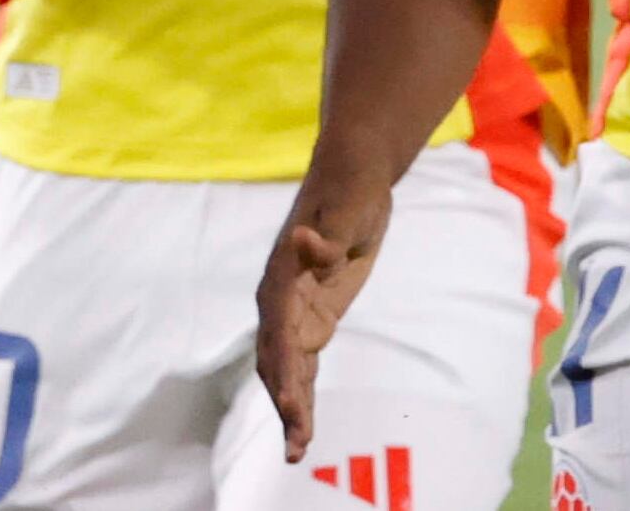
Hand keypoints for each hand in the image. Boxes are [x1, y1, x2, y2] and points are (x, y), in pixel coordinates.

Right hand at [256, 186, 390, 458]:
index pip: (279, 333)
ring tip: (296, 451)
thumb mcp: (344, 211)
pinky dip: (304, 392)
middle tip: (295, 448)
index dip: (285, 372)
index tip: (293, 407)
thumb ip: (324, 237)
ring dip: (291, 407)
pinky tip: (306, 421)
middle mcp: (280, 299)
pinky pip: (305, 362)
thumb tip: (302, 241)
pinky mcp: (314, 316)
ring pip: (288, 367)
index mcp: (282, 277)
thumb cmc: (348, 190)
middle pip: (278, 359)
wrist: (351, 178)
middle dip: (285, 403)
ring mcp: (295, 310)